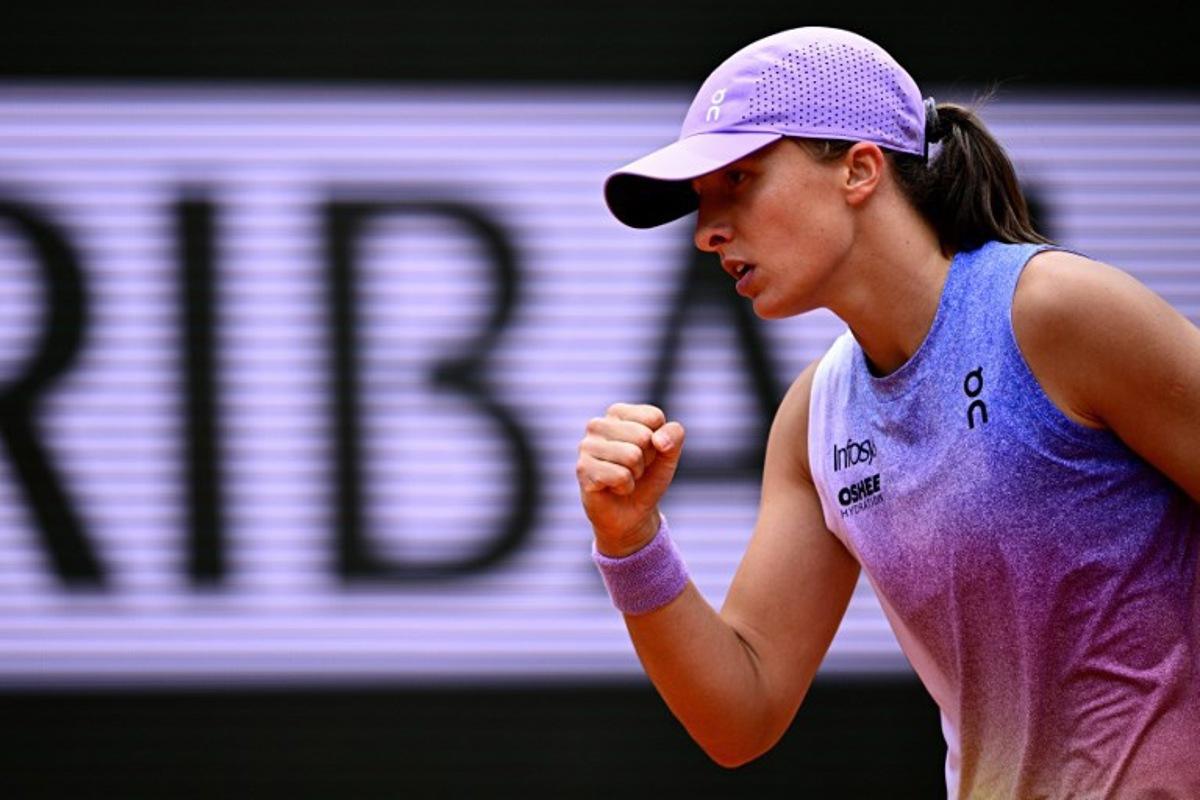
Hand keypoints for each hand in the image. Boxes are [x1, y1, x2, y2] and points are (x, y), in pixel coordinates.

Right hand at [576, 403, 684, 556]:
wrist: (631, 512)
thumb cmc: (648, 476)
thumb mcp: (669, 453)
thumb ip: (674, 435)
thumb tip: (658, 440)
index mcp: (618, 412)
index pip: (654, 417)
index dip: (659, 441)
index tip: (648, 452)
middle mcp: (597, 424)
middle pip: (643, 437)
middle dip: (647, 459)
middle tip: (634, 468)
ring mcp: (586, 446)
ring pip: (632, 456)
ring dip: (636, 474)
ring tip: (624, 477)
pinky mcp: (582, 469)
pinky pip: (620, 476)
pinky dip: (625, 487)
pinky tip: (613, 488)